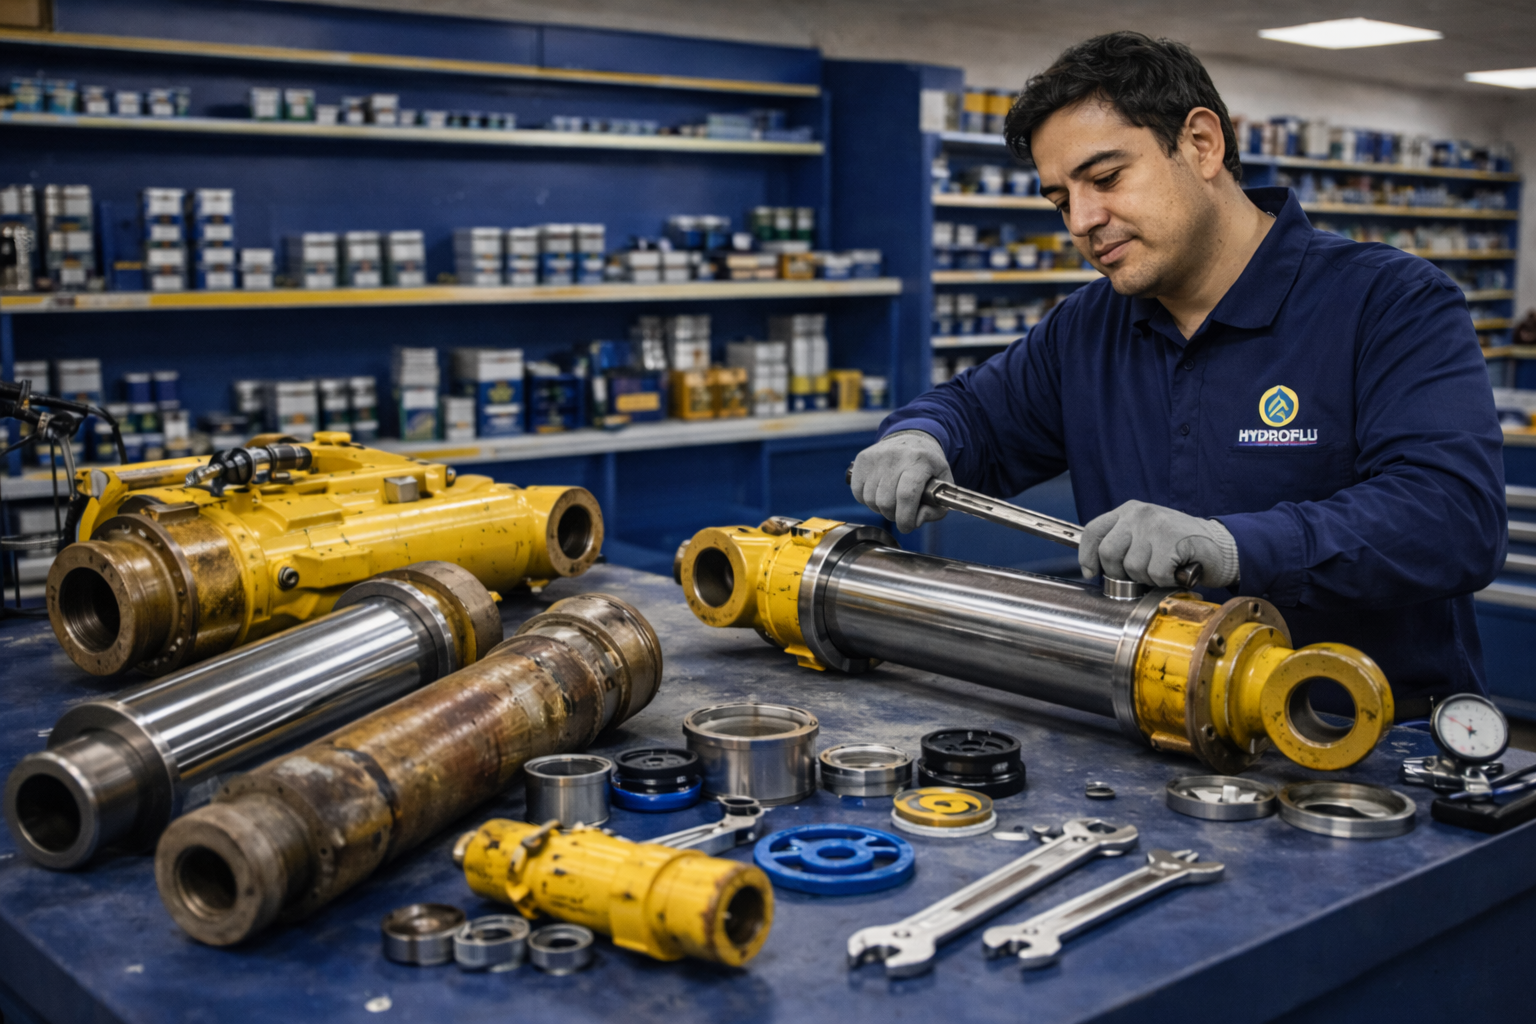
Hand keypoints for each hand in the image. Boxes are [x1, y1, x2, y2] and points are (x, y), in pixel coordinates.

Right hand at [849, 431, 953, 532]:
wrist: (910, 438)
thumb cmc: (928, 465)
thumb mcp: (942, 484)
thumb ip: (936, 508)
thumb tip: (915, 521)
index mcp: (919, 460)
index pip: (907, 495)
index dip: (905, 518)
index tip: (907, 526)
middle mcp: (896, 455)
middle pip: (886, 501)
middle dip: (893, 515)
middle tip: (900, 513)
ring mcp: (876, 456)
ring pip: (870, 499)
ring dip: (880, 508)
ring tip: (891, 501)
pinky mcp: (862, 459)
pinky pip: (858, 492)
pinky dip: (867, 500)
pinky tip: (879, 493)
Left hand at [1079, 500, 1239, 587]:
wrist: (1223, 546)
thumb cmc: (1181, 547)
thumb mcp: (1145, 536)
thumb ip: (1122, 544)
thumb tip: (1095, 569)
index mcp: (1128, 511)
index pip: (1093, 531)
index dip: (1087, 556)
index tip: (1091, 572)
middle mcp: (1139, 513)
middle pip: (1108, 553)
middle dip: (1122, 574)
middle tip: (1142, 574)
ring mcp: (1155, 525)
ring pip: (1132, 568)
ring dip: (1149, 578)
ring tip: (1165, 568)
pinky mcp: (1172, 539)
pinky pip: (1155, 574)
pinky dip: (1166, 581)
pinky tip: (1177, 571)